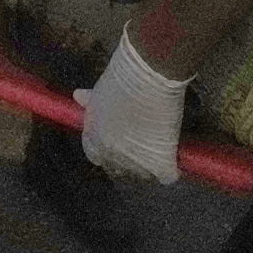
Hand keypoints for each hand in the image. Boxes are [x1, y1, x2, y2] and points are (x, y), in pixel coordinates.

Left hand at [77, 26, 187, 184]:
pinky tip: (175, 158)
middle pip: (119, 169)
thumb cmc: (123, 78)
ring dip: (150, 166)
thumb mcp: (101, 90)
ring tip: (161, 146)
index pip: (95, 155)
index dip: (109, 148)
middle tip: (144, 143)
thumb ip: (91, 101)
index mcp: (93, 138)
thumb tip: (77, 96)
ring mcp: (134, 163)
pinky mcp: (159, 163)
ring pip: (143, 175)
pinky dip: (172, 168)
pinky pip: (166, 175)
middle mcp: (110, 154)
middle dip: (129, 159)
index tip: (121, 141)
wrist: (147, 76)